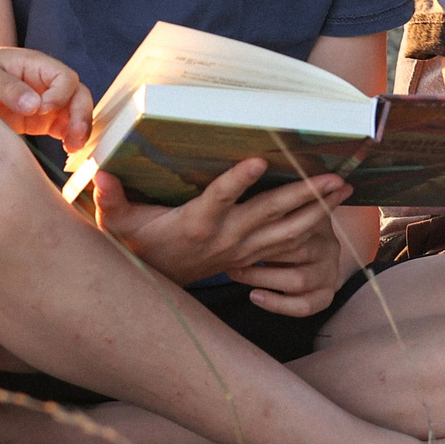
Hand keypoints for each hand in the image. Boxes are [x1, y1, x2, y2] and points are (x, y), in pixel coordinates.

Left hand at [0, 46, 93, 148]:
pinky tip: (67, 151)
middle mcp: (44, 82)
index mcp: (35, 65)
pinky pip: (61, 128)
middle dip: (81, 115)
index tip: (43, 109)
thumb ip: (8, 88)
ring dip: (78, 129)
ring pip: (73, 113)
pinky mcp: (37, 120)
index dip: (61, 94)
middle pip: (77, 95)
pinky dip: (68, 138)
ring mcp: (42, 102)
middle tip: (76, 137)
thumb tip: (35, 106)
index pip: (64, 78)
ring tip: (74, 148)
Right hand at [90, 159, 351, 290]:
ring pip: (287, 230)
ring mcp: (242, 248)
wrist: (156, 283)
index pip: (219, 198)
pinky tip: (332, 211)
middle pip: (269, 214)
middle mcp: (225, 237)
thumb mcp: (116, 223)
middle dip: (303, 195)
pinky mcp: (251, 255)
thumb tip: (100, 174)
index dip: (238, 181)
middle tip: (333, 176)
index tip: (259, 161)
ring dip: (317, 209)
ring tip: (344, 189)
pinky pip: (287, 242)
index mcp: (195, 223)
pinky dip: (311, 227)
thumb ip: (110, 198)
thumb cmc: (136, 245)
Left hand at [225, 213, 355, 318]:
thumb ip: (276, 201)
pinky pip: (304, 305)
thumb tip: (250, 173)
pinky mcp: (325, 295)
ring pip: (298, 279)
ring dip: (263, 276)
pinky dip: (278, 304)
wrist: (317, 261)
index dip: (287, 211)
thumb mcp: (284, 211)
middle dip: (263, 250)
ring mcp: (329, 272)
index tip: (251, 212)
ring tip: (234, 271)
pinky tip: (254, 296)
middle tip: (230, 248)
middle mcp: (329, 246)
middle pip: (301, 247)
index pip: (310, 211)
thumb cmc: (283, 229)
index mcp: (319, 219)